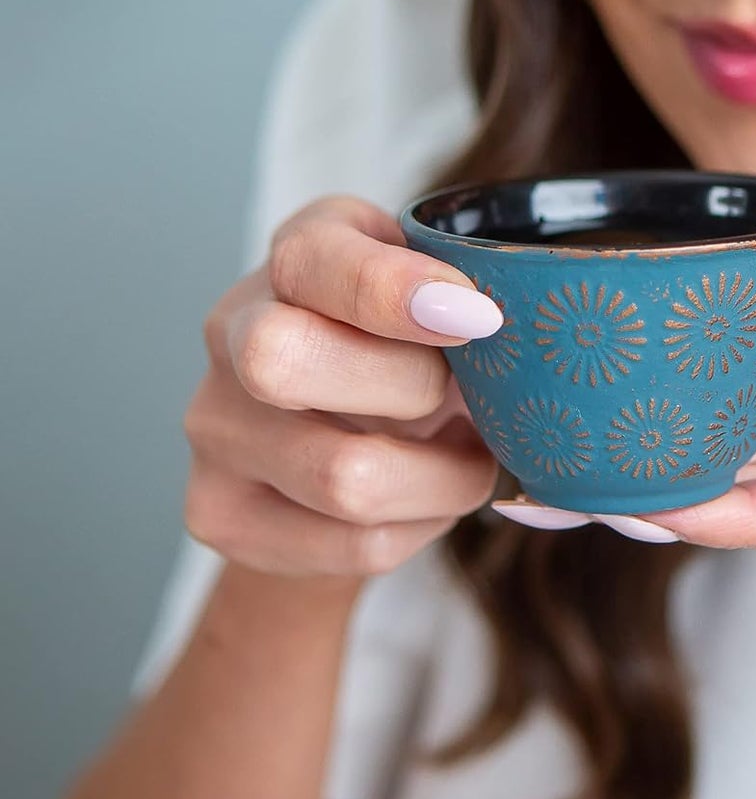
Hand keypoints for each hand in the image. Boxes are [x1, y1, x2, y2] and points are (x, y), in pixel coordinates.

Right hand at [183, 196, 504, 577]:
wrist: (345, 436)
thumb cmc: (410, 346)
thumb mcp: (440, 296)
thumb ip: (465, 299)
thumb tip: (498, 325)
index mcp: (298, 254)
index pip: (314, 259)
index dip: (397, 291)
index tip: (478, 317)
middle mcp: (233, 329)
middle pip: (285, 361)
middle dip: (409, 386)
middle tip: (458, 393)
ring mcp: (214, 425)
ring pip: (342, 478)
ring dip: (443, 476)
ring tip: (466, 452)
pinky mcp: (219, 512)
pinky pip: (355, 544)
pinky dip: (422, 525)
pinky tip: (428, 493)